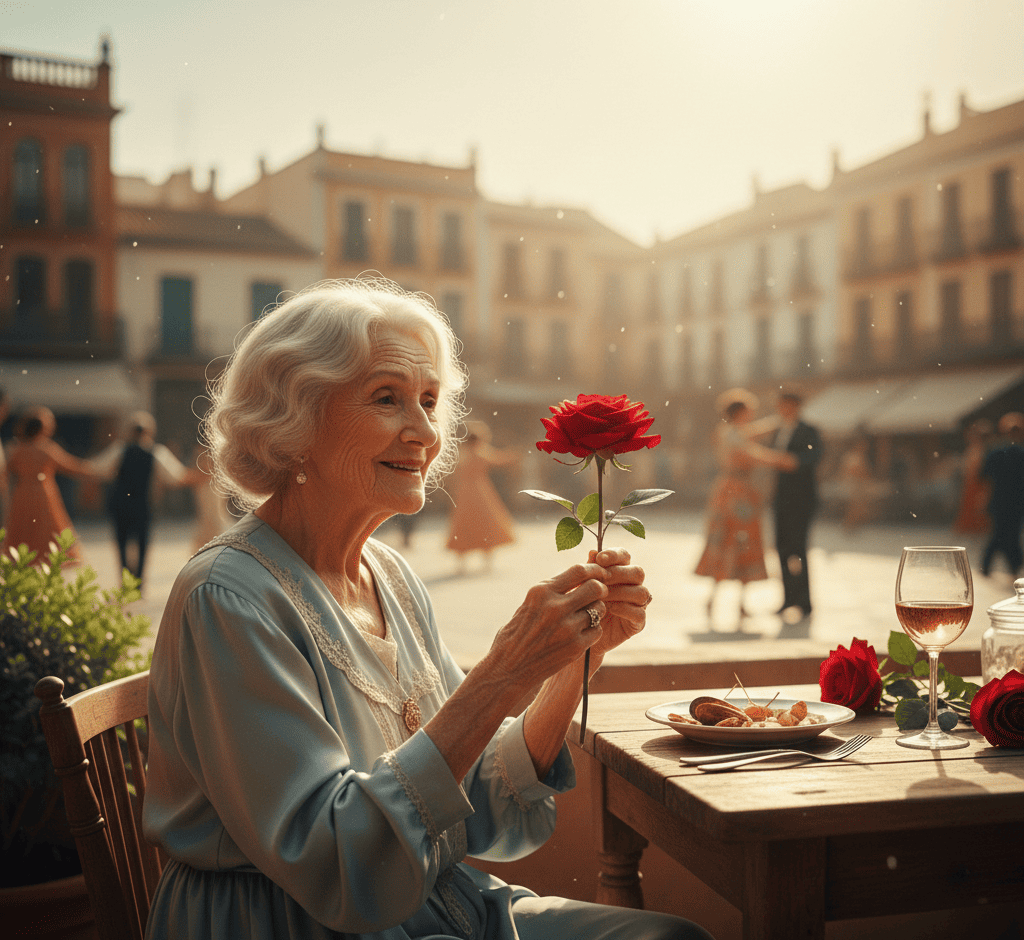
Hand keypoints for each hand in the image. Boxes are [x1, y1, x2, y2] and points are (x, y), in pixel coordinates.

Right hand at [484, 562, 608, 695]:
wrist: (508, 669)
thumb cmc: (516, 635)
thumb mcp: (529, 605)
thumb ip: (552, 592)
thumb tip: (579, 577)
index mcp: (540, 592)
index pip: (578, 571)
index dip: (593, 570)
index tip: (599, 573)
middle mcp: (555, 607)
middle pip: (595, 587)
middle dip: (600, 589)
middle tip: (599, 595)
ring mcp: (567, 628)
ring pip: (599, 609)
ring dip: (597, 611)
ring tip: (587, 616)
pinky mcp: (575, 647)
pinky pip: (597, 630)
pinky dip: (593, 631)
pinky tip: (581, 634)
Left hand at [587, 548, 648, 662]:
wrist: (579, 635)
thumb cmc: (580, 605)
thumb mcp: (581, 587)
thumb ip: (589, 571)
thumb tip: (593, 552)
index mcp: (620, 571)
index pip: (624, 556)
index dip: (614, 555)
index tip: (600, 558)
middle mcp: (632, 585)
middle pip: (638, 572)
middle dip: (618, 574)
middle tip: (601, 579)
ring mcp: (638, 604)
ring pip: (641, 592)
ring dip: (621, 592)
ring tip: (602, 595)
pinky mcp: (638, 623)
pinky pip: (639, 613)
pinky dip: (625, 608)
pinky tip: (609, 608)